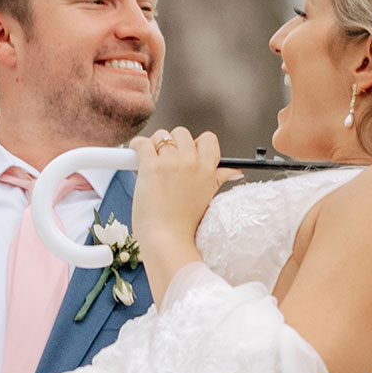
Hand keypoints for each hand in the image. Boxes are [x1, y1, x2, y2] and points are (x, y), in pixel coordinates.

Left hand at [129, 127, 241, 251]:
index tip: (186, 154)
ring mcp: (171, 163)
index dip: (195, 143)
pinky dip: (137, 146)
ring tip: (151, 162)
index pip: (208, 138)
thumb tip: (235, 172)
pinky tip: (136, 155)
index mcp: (208, 169)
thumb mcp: (208, 197)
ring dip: (154, 145)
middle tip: (166, 160)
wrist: (168, 240)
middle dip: (172, 143)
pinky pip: (142, 143)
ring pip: (161, 135)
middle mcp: (192, 162)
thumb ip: (219, 178)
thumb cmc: (184, 224)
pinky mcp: (151, 166)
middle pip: (182, 133)